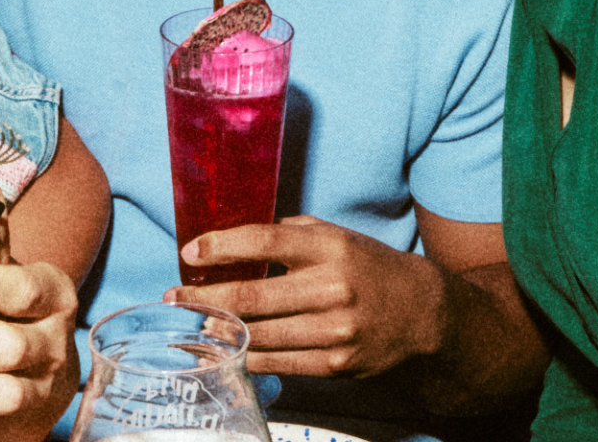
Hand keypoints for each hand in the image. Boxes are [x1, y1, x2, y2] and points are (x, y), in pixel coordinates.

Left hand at [166, 215, 446, 377]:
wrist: (422, 314)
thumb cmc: (370, 268)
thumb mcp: (336, 237)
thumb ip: (291, 234)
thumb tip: (235, 238)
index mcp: (330, 247)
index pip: (264, 240)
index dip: (221, 246)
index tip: (189, 253)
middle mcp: (331, 287)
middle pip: (252, 295)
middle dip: (205, 298)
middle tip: (174, 297)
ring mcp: (333, 330)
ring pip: (258, 334)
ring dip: (218, 330)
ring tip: (194, 324)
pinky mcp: (334, 364)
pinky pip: (276, 363)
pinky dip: (245, 355)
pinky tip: (227, 346)